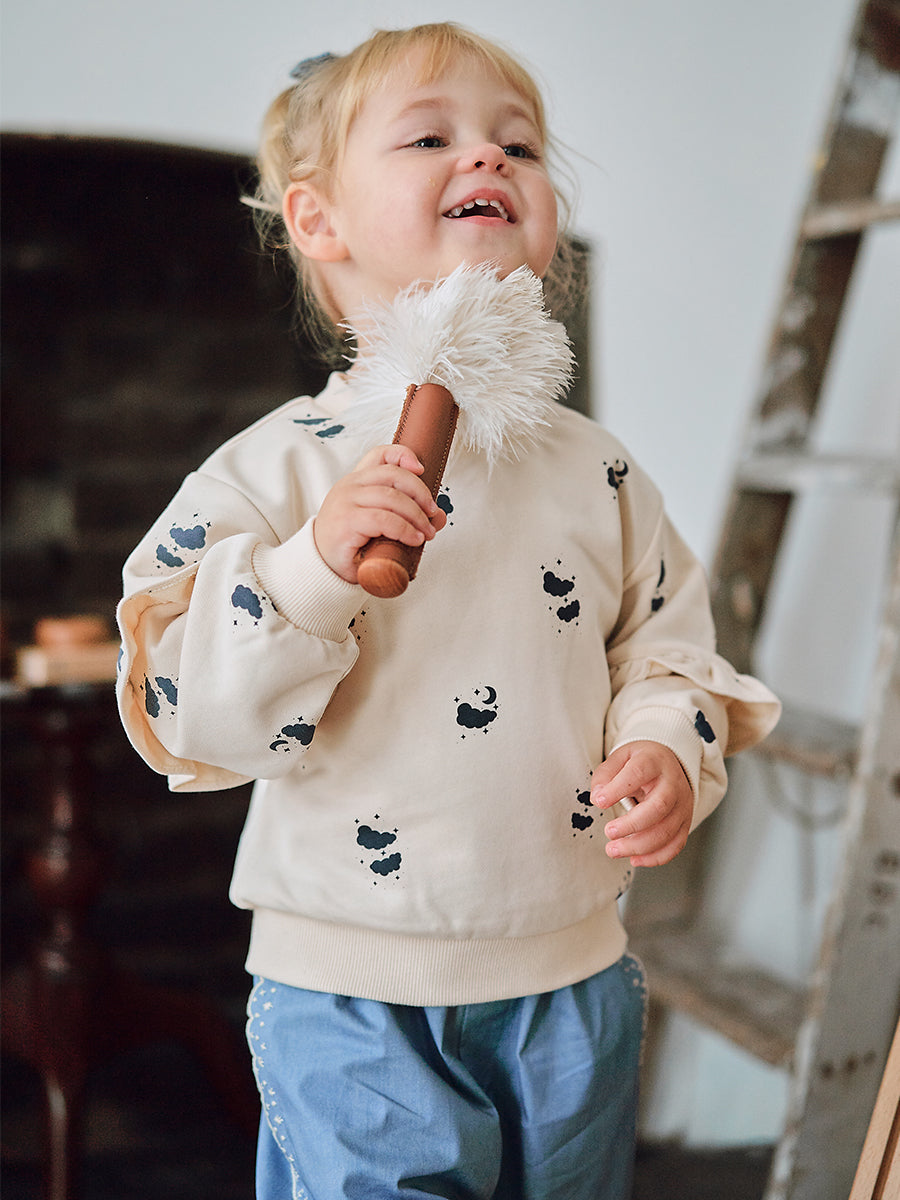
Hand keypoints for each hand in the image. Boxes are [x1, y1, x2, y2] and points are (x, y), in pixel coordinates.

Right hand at [313, 444, 446, 583]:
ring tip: (426, 533)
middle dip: (420, 492)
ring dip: (416, 515)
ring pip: (392, 497)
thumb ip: (407, 517)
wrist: (321, 568)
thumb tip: (440, 517)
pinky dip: (404, 529)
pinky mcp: (347, 521)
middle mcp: (349, 486)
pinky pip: (384, 519)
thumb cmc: (351, 546)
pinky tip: (413, 539)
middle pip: (393, 474)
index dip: (403, 454)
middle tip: (432, 513)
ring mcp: (346, 502)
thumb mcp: (381, 526)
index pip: (379, 454)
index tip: (421, 469)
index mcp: (356, 481)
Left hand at [590, 741, 692, 866]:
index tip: (599, 801)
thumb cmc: (643, 762)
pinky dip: (655, 857)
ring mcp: (682, 804)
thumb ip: (605, 775)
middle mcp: (672, 784)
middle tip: (609, 832)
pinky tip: (635, 858)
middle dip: (631, 825)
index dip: (617, 789)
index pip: (638, 773)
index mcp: (654, 762)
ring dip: (639, 846)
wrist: (669, 764)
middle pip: (658, 807)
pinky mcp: (685, 822)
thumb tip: (598, 797)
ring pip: (666, 831)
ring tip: (614, 849)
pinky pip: (675, 844)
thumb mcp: (620, 757)